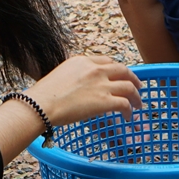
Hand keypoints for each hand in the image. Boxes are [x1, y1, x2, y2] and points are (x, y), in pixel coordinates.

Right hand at [24, 55, 143, 126]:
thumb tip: (78, 88)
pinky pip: (125, 104)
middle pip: (123, 70)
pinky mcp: (105, 100)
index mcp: (83, 61)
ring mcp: (101, 84)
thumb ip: (74, 77)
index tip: (119, 76)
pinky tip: (128, 117)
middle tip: (137, 87)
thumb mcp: (61, 75)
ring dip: (136, 96)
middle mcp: (95, 69)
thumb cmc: (44, 95)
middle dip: (132, 78)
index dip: (116, 69)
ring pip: (129, 86)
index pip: (106, 61)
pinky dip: (130, 110)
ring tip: (138, 104)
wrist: (40, 105)